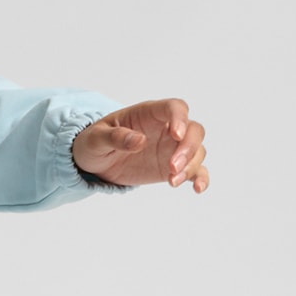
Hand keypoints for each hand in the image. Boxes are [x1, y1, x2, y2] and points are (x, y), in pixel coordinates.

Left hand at [72, 98, 208, 192]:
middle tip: (172, 167)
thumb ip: (115, 137)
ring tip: (172, 181)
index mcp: (149, 114)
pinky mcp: (174, 167)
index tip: (176, 135)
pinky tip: (198, 188)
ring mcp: (172, 148)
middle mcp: (166, 128)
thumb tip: (138, 140)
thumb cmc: (96, 142)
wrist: (95, 163)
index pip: (174, 107)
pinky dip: (200, 178)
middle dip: (189, 148)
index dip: (180, 118)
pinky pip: (195, 170)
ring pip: (197, 151)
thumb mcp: (97, 138)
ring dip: (191, 166)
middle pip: (193, 130)